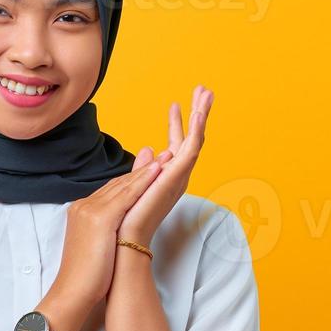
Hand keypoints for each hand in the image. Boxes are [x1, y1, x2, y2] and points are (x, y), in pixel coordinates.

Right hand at [50, 161, 164, 307]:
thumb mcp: (94, 247)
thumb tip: (115, 232)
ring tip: (165, 158)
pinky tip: (158, 172)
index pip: (109, 191)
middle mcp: (84, 206)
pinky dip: (143, 182)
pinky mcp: (102, 218)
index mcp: (81, 212)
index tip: (148, 170)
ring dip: (147, 171)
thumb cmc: (85, 277)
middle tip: (160, 156)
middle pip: (117, 184)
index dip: (131, 180)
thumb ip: (103, 232)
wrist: (73, 291)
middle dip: (141, 170)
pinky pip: (127, 195)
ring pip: (123, 186)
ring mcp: (91, 210)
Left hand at [119, 85, 213, 246]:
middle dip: (198, 113)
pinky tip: (199, 114)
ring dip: (202, 115)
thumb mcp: (135, 185)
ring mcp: (178, 177)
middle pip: (191, 139)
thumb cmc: (127, 221)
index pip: (175, 144)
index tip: (177, 103)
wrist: (124, 241)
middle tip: (205, 89)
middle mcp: (177, 176)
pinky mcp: (176, 179)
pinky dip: (196, 131)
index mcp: (166, 177)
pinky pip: (191, 151)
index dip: (177, 123)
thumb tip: (147, 148)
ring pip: (195, 140)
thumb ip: (143, 168)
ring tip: (206, 93)